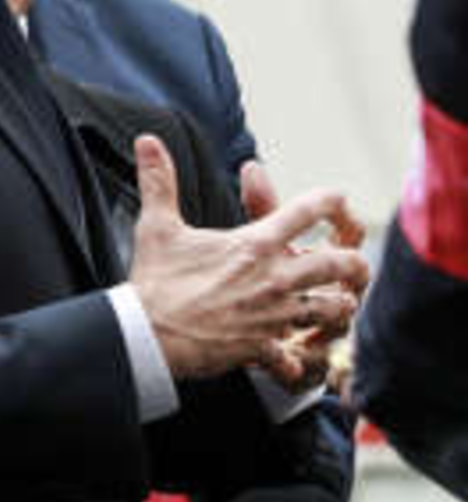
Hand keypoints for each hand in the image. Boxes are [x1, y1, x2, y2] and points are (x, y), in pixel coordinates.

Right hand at [130, 137, 369, 380]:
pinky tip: (294, 360)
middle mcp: (274, 277)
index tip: (337, 200)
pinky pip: (295, 358)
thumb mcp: (157, 225)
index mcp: (255, 243)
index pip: (307, 211)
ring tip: (336, 304)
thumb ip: (159, 181)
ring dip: (338, 306)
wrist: (147, 334)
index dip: (330, 201)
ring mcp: (273, 314)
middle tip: (353, 263)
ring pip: (332, 309)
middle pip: (338, 263)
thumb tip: (147, 140)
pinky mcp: (264, 346)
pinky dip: (296, 361)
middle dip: (353, 262)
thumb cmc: (155, 280)